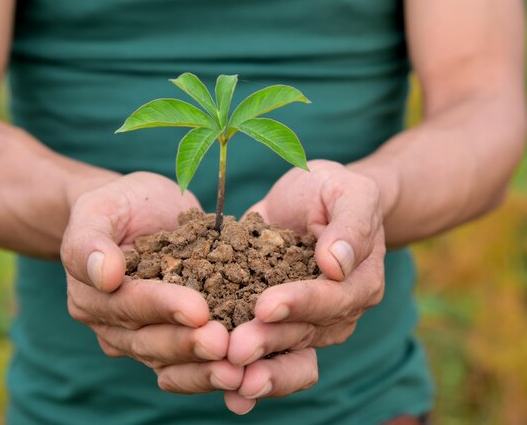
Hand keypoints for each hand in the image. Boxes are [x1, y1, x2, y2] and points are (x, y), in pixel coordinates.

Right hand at [61, 172, 242, 394]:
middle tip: (223, 345)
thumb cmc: (119, 204)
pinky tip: (240, 375)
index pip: (127, 303)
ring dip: (202, 368)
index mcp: (91, 294)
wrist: (140, 212)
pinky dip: (210, 372)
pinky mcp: (169, 343)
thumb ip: (90, 240)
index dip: (162, 307)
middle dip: (187, 345)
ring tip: (236, 371)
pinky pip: (186, 365)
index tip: (198, 310)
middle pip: (148, 340)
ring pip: (168, 361)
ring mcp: (139, 338)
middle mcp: (111, 325)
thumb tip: (104, 274)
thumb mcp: (99, 208)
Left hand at [223, 161, 385, 413]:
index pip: (331, 298)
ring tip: (227, 376)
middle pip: (304, 333)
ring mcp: (308, 323)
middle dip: (268, 341)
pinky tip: (225, 392)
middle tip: (234, 350)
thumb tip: (337, 262)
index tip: (265, 305)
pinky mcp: (279, 323)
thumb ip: (350, 224)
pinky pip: (269, 353)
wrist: (311, 200)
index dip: (299, 303)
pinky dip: (248, 371)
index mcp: (359, 281)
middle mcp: (337, 312)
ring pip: (286, 351)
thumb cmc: (332, 192)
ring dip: (257, 365)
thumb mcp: (349, 192)